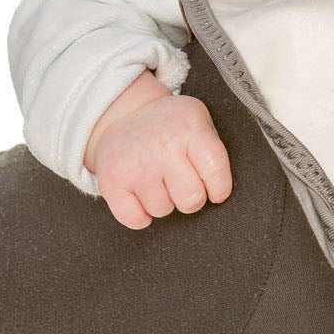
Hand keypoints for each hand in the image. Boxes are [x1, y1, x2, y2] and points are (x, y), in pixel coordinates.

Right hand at [84, 72, 232, 229]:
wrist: (122, 114)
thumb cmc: (169, 126)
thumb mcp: (198, 121)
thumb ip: (213, 150)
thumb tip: (221, 189)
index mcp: (189, 130)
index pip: (216, 170)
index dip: (220, 188)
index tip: (216, 191)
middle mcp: (162, 147)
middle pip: (191, 199)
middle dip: (191, 198)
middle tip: (182, 183)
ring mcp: (136, 165)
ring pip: (162, 210)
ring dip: (164, 202)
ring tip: (158, 180)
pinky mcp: (112, 181)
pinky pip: (135, 220)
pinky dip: (140, 216)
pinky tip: (141, 195)